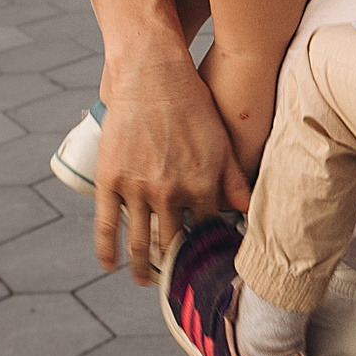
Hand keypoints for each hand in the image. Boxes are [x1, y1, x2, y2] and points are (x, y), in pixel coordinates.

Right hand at [92, 57, 251, 281]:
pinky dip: (107, 251)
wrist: (152, 74)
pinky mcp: (111, 179)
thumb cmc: (192, 103)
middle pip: (174, 241)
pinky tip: (111, 266)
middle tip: (175, 277)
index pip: (206, 229)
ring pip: (141, 241)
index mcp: (202, 185)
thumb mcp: (221, 140)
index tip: (202, 258)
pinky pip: (107, 225)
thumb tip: (248, 211)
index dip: (205, 246)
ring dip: (144, 267)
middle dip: (176, 263)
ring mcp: (138, 188)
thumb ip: (234, 178)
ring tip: (147, 280)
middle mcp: (171, 192)